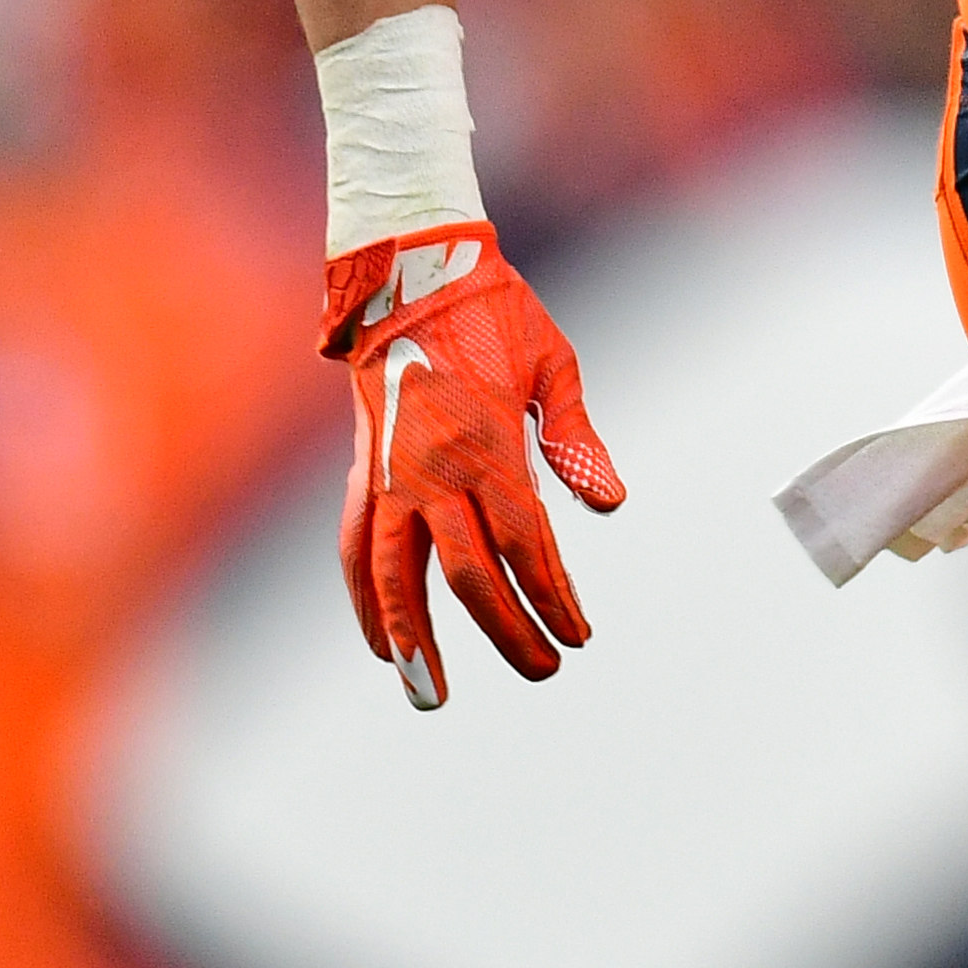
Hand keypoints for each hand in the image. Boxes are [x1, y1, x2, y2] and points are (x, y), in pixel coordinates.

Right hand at [323, 223, 626, 706]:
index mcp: (491, 442)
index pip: (528, 542)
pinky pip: (357, 550)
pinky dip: (366, 601)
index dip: (555, 596)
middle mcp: (435, 468)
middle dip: (508, 630)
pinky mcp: (364, 473)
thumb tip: (610, 505)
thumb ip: (578, 439)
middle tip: (544, 671)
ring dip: (417, 640)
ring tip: (434, 696)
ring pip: (396, 576)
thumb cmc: (493, 314)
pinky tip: (384, 644)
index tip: (580, 635)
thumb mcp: (554, 363)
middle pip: (470, 573)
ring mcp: (391, 474)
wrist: (408, 271)